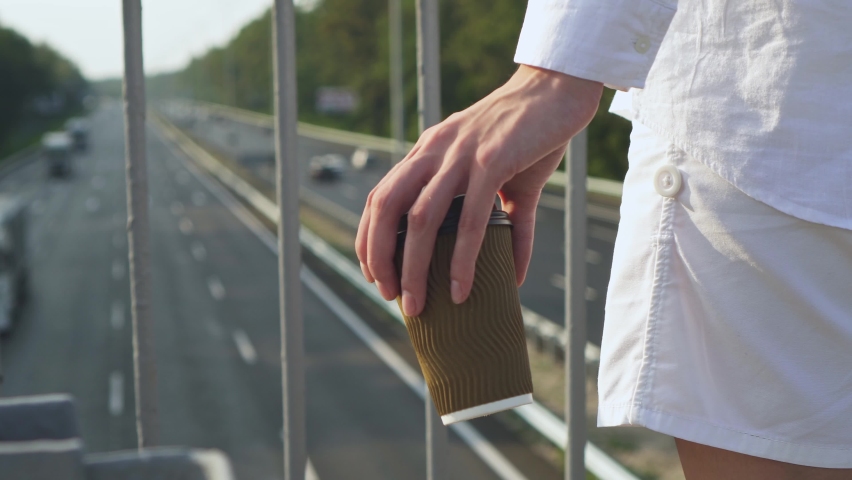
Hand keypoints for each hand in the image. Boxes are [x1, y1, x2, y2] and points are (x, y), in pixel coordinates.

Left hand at [356, 65, 601, 315]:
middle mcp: (434, 151)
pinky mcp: (494, 161)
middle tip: (390, 297)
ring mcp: (461, 155)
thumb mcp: (502, 176)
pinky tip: (463, 289)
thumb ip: (499, 220)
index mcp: (428, 151)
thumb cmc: (529, 133)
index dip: (370, 239)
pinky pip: (471, 220)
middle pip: (387, 208)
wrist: (558, 88)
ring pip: (422, 219)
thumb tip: (510, 273)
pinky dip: (463, 260)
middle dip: (381, 257)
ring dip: (414, 268)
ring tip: (417, 305)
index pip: (380, 197)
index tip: (376, 275)